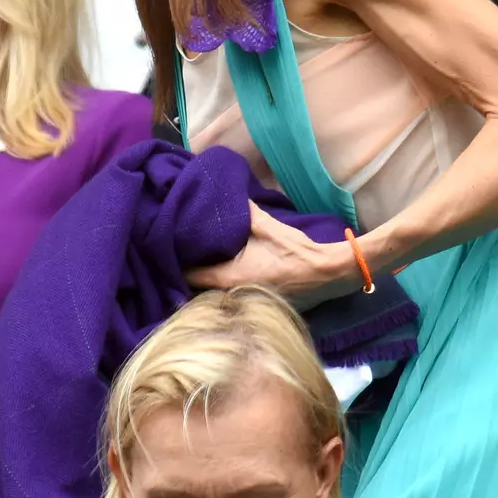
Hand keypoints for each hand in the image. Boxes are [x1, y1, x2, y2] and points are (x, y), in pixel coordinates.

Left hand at [186, 203, 356, 308]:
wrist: (328, 274)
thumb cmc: (295, 252)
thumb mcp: (266, 226)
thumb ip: (243, 211)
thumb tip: (227, 192)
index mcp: (226, 278)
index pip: (188, 274)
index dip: (176, 260)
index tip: (169, 246)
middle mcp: (230, 296)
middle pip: (196, 287)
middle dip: (188, 270)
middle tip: (180, 251)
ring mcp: (243, 304)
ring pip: (212, 293)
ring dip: (205, 279)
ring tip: (198, 261)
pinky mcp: (255, 304)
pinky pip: (228, 296)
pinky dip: (222, 286)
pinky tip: (222, 272)